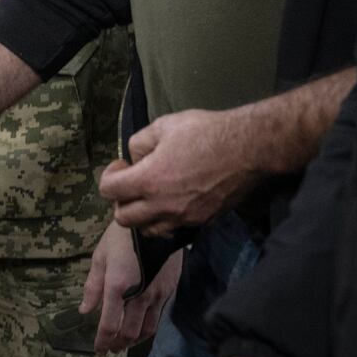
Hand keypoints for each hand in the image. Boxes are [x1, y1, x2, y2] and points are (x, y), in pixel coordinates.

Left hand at [79, 219, 181, 352]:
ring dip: (133, 341)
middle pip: (128, 332)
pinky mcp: (168, 291)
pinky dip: (147, 329)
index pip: (109, 324)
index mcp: (117, 286)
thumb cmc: (122, 236)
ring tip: (123, 343)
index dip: (102, 341)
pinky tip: (140, 328)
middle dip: (117, 344)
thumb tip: (84, 309)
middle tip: (109, 349)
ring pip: (146, 329)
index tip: (98, 350)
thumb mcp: (100, 257)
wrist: (154, 222)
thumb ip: (92, 287)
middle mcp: (138, 295)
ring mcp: (156, 295)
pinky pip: (157, 318)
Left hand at [99, 109, 261, 235]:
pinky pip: (173, 230)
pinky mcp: (202, 221)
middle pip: (123, 218)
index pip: (109, 191)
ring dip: (142, 216)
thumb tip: (136, 159)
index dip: (109, 175)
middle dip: (121, 201)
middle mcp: (163, 206)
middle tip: (133, 183)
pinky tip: (172, 202)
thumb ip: (139, 144)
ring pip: (148, 230)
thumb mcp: (163, 125)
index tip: (123, 165)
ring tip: (151, 196)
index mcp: (148, 180)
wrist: (248, 149)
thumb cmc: (204, 132)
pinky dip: (165, 220)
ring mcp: (184, 218)